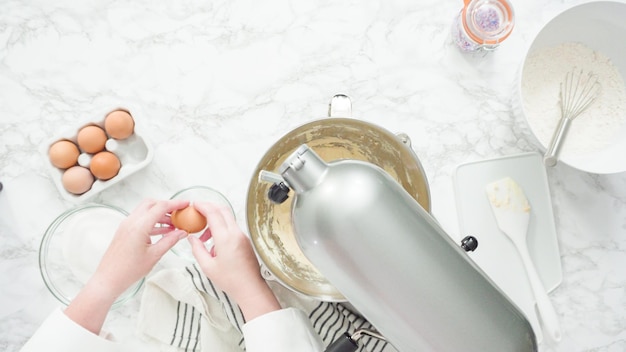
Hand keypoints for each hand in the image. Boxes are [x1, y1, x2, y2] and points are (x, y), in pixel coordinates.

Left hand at [64, 199, 188, 333]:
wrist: (108, 279)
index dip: (176, 204)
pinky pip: (140, 219)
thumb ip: (170, 241)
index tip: (186, 204)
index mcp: (139, 226)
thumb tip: (182, 233)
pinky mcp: (124, 231)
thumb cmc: (128, 270)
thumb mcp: (154, 255)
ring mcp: (126, 225)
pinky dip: (152, 221)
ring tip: (174, 224)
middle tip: (180, 213)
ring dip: (160, 214)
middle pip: (152, 204)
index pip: (161, 207)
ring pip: (146, 211)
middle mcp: (131, 222)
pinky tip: (163, 231)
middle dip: (167, 206)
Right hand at [189, 202, 280, 321]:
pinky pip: (231, 228)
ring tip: (204, 237)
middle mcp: (236, 234)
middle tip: (198, 211)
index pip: (213, 213)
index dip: (202, 206)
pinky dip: (221, 228)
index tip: (194, 205)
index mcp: (226, 238)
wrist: (250, 287)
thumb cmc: (231, 280)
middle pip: (223, 210)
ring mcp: (242, 236)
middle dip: (209, 207)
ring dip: (214, 220)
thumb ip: (197, 249)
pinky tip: (214, 244)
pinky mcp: (245, 240)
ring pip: (227, 218)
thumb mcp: (207, 266)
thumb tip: (192, 239)